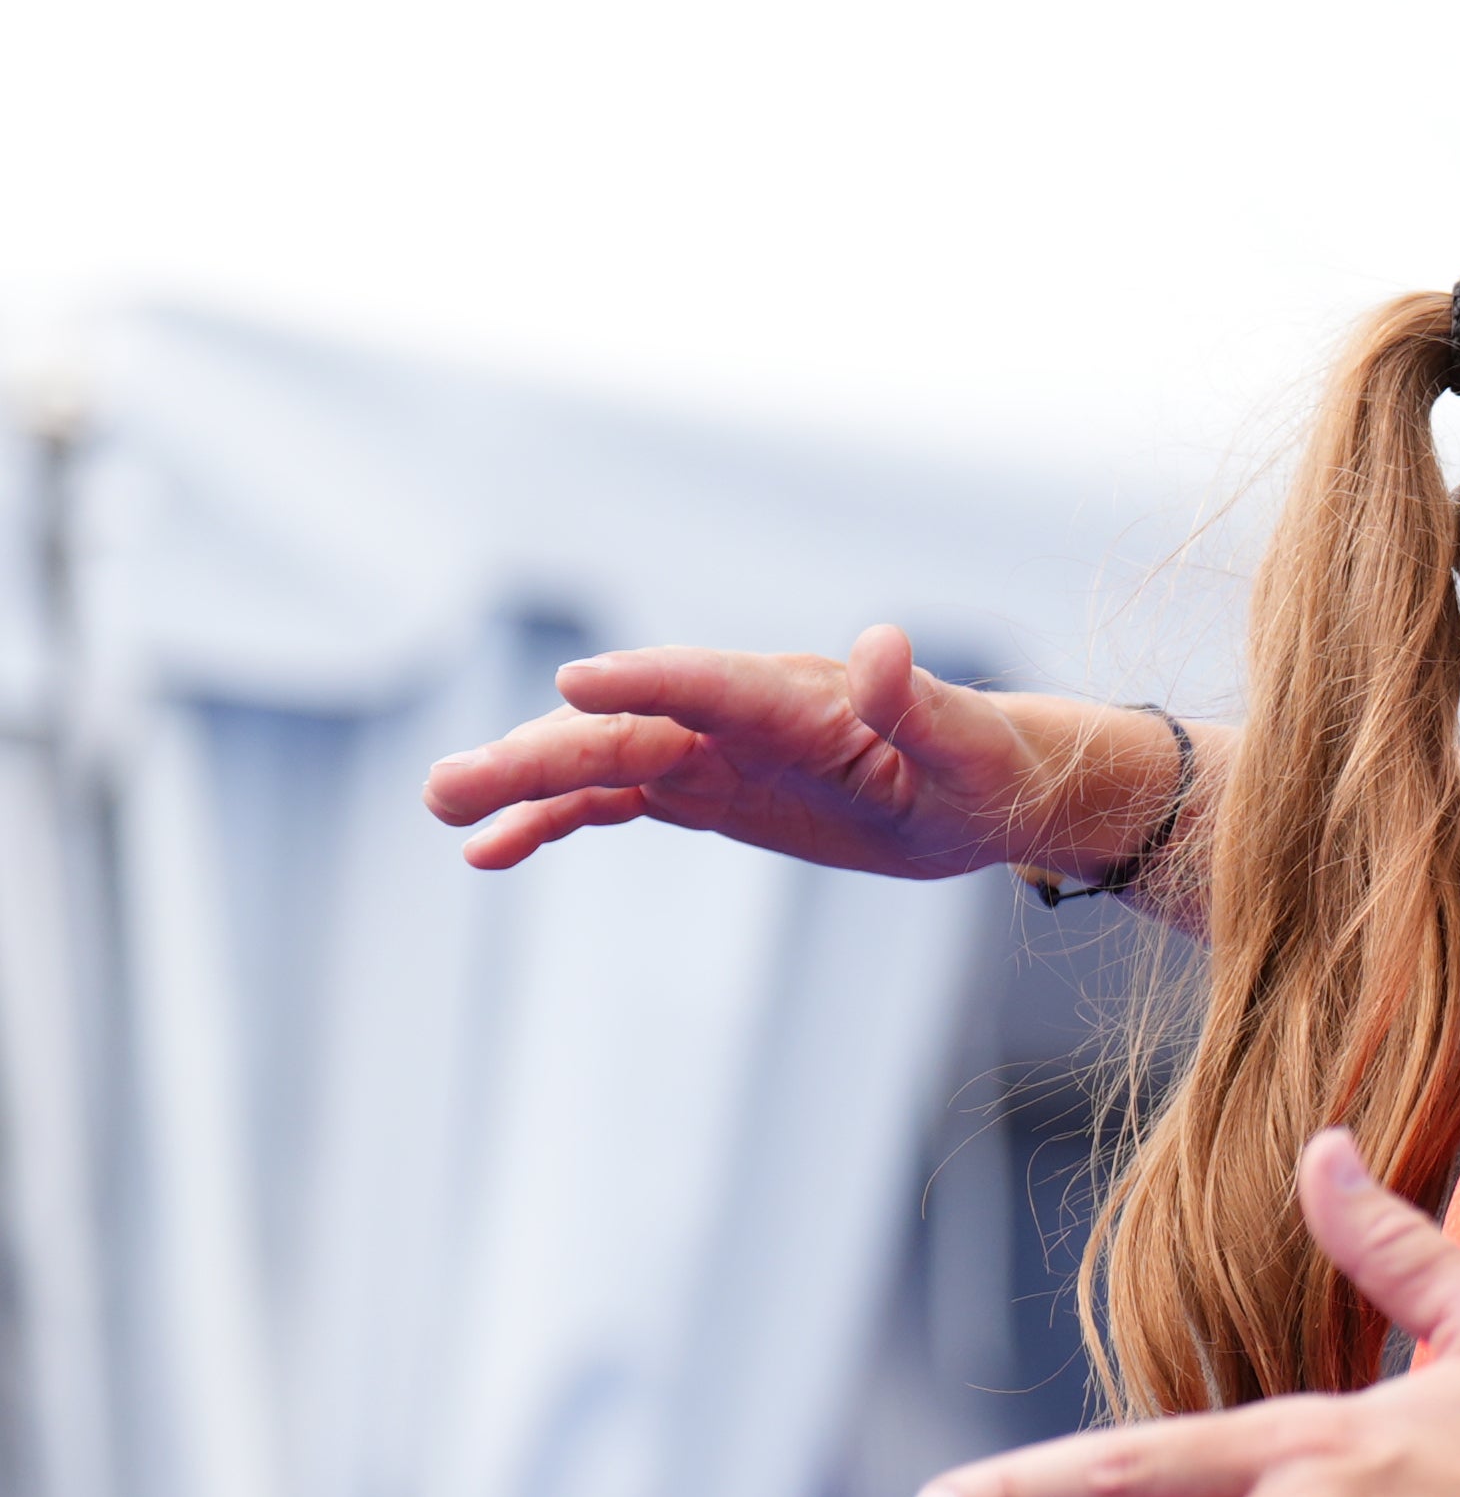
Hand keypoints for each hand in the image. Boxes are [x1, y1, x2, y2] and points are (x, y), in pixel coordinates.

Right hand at [423, 623, 1087, 878]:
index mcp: (797, 699)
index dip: (647, 680)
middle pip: (625, 729)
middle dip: (540, 753)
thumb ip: (916, 702)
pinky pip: (612, 801)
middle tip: (451, 784)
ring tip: (444, 809)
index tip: (575, 682)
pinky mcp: (701, 788)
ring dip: (521, 785)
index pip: (710, 683)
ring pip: (599, 763)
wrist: (976, 789)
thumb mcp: (963, 746)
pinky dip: (551, 822)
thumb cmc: (979, 764)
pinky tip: (489, 851)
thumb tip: (887, 645)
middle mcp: (735, 715)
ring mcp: (709, 751)